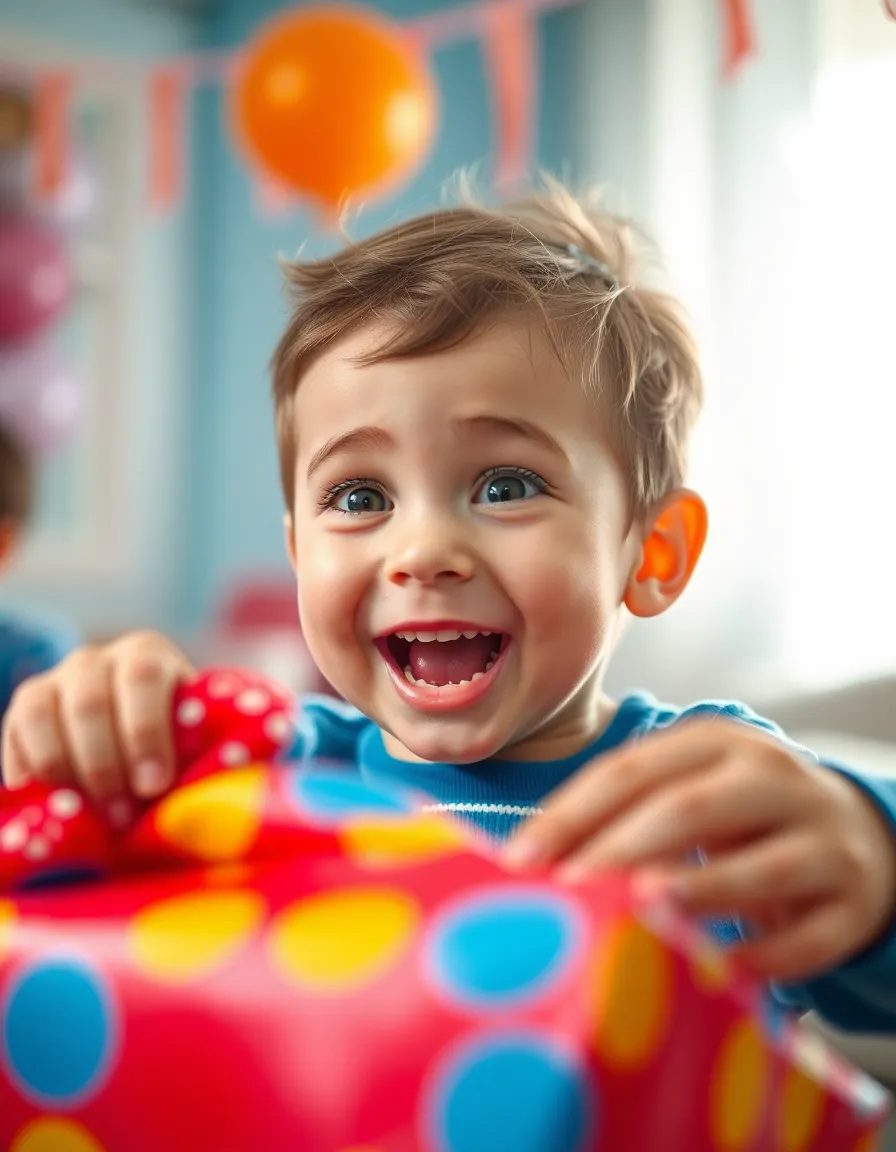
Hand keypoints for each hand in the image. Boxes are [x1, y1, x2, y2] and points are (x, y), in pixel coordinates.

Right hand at [2, 631, 194, 811]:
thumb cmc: (175, 745)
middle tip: (121, 817)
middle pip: (89, 704)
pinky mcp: (22, 710)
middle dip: (105, 766)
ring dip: (64, 773)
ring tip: (89, 818)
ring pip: (41, 716)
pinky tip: (53, 806)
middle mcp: (95, 659)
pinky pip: (14, 738)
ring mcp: (52, 681)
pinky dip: (30, 775)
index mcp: (147, 655)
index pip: (143, 678)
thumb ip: (199, 756)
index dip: (146, 732)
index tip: (154, 786)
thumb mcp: (194, 741)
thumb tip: (199, 798)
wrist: (133, 740)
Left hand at [504, 718, 895, 981]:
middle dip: (620, 850)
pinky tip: (719, 973)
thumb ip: (622, 815)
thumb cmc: (739, 816)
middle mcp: (773, 779)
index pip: (631, 770)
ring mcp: (822, 839)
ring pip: (763, 866)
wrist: (855, 834)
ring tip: (641, 915)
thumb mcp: (688, 791)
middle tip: (567, 892)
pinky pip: (809, 937)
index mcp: (716, 743)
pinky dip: (763, 959)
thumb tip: (529, 865)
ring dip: (699, 892)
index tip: (519, 861)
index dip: (570, 813)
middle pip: (690, 809)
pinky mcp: (853, 901)